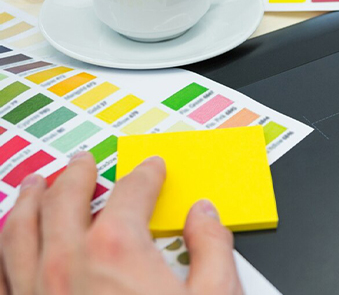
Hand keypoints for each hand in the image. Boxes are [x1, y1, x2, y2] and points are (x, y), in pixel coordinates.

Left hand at [0, 152, 242, 294]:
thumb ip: (213, 245)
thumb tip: (204, 214)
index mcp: (118, 248)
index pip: (131, 190)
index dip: (146, 173)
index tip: (152, 169)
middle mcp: (67, 262)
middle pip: (66, 197)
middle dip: (78, 172)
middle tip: (86, 161)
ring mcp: (35, 293)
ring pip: (19, 228)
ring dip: (30, 198)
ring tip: (37, 184)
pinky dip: (2, 252)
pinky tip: (9, 247)